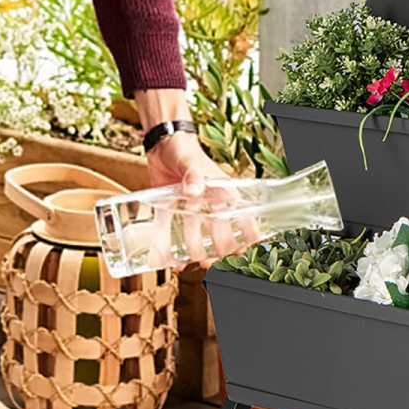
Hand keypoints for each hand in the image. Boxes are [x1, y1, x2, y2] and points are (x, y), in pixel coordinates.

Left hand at [144, 132, 258, 267]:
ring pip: (201, 239)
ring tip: (196, 263)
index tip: (243, 250)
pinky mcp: (174, 213)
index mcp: (222, 192)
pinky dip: (176, 251)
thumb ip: (193, 174)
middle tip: (212, 261)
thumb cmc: (183, 149)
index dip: (247, 235)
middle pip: (222, 234)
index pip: (242, 216)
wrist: (160, 145)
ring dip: (200, 253)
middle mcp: (210, 205)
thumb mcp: (190, 161)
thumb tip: (194, 189)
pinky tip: (174, 261)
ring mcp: (193, 211)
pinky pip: (178, 236)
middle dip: (220, 251)